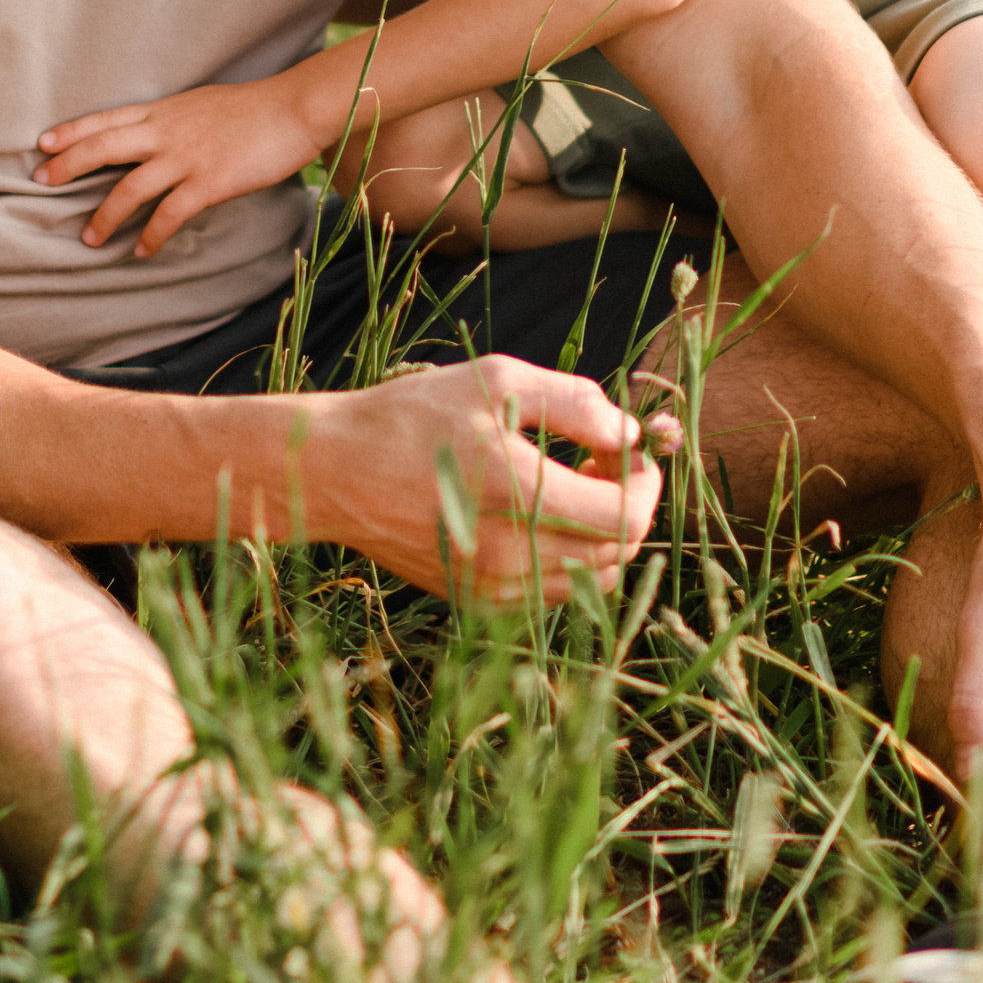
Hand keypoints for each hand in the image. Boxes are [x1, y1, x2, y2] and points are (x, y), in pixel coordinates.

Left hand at [36, 66, 338, 257]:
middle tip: (41, 181)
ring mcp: (185, 157)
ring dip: (104, 216)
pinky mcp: (208, 182)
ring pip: (128, 188)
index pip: (107, 119)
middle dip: (68, 165)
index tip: (43, 142)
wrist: (294, 109)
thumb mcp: (203, 104)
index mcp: (165, 110)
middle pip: (103, 147)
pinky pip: (168, 214)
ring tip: (90, 238)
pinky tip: (142, 251)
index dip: (72, 131)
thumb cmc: (254, 107)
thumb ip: (175, 120)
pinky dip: (150, 236)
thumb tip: (155, 136)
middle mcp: (167, 131)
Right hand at [287, 354, 676, 601]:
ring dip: (603, 535)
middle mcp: (508, 551)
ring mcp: (493, 587)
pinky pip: (554, 593)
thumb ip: (574, 402)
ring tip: (572, 488)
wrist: (337, 471)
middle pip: (618, 551)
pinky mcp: (478, 604)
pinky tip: (539, 517)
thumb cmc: (416, 414)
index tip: (625, 449)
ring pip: (594, 580)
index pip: (625, 515)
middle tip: (601, 459)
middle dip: (627, 502)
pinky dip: (569, 560)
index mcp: (514, 488)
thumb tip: (631, 432)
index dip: (645, 482)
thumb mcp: (495, 379)